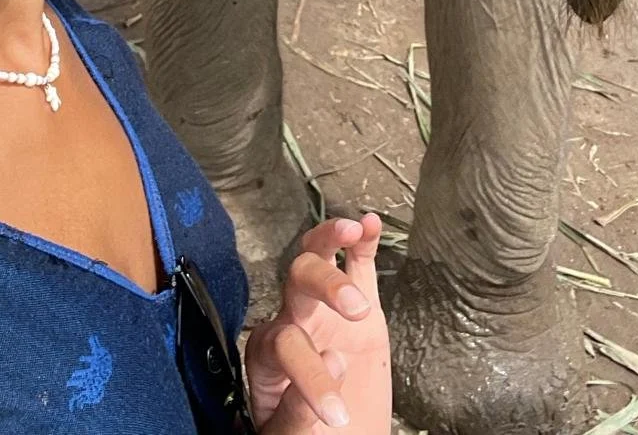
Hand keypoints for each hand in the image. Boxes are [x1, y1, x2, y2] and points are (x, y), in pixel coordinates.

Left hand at [245, 214, 389, 431]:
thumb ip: (296, 409)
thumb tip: (329, 362)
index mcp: (268, 354)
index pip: (286, 348)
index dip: (312, 378)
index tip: (336, 414)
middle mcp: (293, 320)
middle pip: (297, 283)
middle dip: (325, 286)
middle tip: (355, 310)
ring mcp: (325, 308)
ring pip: (317, 259)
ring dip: (330, 239)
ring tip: (351, 230)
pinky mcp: (359, 305)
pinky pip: (357, 263)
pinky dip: (363, 241)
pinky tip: (370, 223)